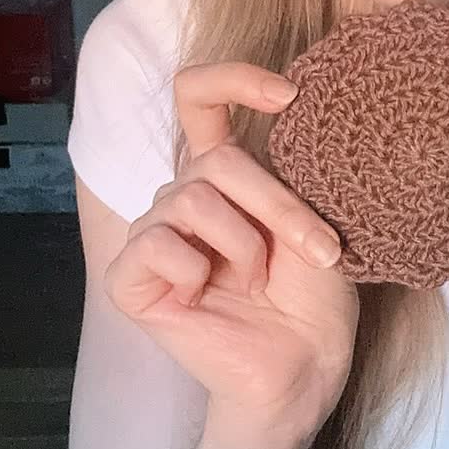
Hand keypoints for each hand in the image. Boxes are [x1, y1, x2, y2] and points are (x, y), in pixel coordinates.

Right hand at [103, 61, 359, 448]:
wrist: (303, 370)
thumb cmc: (314, 299)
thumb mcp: (312, 219)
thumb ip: (285, 168)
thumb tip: (288, 104)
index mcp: (223, 175)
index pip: (198, 97)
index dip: (233, 79)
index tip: (288, 94)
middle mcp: (183, 196)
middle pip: (217, 158)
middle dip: (279, 206)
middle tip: (318, 251)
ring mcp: (152, 235)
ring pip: (194, 199)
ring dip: (246, 245)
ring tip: (258, 282)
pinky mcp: (130, 279)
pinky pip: (158, 243)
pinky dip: (198, 271)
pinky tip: (209, 297)